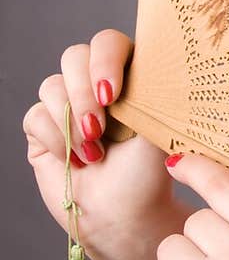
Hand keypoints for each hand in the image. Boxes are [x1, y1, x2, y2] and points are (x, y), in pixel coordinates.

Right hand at [22, 29, 186, 259]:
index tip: (111, 93)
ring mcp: (67, 104)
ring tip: (93, 153)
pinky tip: (76, 161)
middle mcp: (95, 83)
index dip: (105, 60)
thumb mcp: (160, 126)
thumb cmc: (150, 173)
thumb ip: (152, 88)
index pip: (108, 43)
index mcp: (129, 73)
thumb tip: (158, 54)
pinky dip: (55, 139)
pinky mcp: (42, 128)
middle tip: (98, 128)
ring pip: (52, 84)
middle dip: (83, 93)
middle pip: (74, 56)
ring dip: (71, 122)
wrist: (124, 216)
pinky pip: (35, 115)